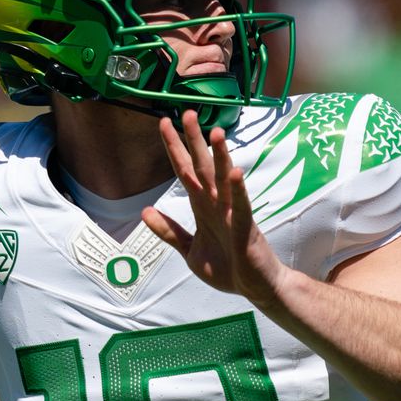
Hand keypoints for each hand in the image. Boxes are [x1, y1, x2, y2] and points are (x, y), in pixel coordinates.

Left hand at [142, 111, 285, 305]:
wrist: (255, 288)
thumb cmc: (227, 268)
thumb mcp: (189, 250)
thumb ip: (169, 231)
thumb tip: (146, 211)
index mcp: (202, 208)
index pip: (185, 172)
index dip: (174, 149)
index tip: (163, 124)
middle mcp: (217, 205)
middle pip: (202, 167)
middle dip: (194, 141)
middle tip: (187, 112)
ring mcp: (232, 214)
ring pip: (223, 181)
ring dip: (219, 156)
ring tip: (215, 131)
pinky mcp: (245, 229)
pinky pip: (241, 206)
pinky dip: (238, 189)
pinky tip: (234, 172)